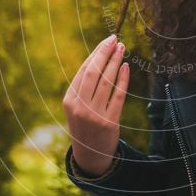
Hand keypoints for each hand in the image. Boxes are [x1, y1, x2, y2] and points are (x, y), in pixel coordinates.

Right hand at [63, 35, 129, 176]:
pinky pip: (118, 96)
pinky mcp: (110, 122)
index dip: (96, 53)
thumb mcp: (77, 106)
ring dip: (115, 62)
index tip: (107, 41)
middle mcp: (80, 107)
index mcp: (69, 100)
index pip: (84, 70)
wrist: (91, 155)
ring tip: (122, 49)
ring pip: (107, 82)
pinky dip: (123, 80)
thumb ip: (84, 86)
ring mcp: (94, 115)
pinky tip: (126, 68)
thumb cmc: (85, 124)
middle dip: (105, 53)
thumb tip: (99, 57)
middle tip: (115, 39)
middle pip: (94, 73)